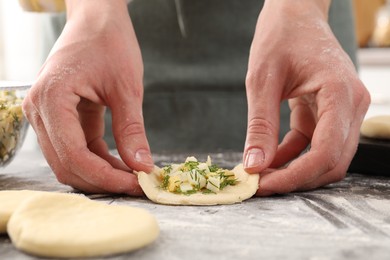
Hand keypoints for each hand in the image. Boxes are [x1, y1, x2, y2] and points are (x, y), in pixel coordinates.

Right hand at [22, 0, 152, 194]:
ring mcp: (47, 115)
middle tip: (137, 185)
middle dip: (103, 180)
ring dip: (101, 172)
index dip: (107, 177)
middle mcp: (40, 111)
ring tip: (134, 175)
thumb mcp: (126, 87)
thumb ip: (131, 129)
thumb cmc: (109, 41)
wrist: (97, 18)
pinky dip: (99, 159)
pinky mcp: (60, 117)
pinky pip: (77, 147)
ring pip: (70, 160)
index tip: (137, 185)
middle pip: (67, 164)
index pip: (74, 155)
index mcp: (51, 100)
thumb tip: (141, 165)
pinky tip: (123, 163)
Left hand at [243, 0, 369, 195]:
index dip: (295, 175)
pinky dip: (292, 154)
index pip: (326, 151)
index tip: (263, 185)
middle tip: (260, 185)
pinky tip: (268, 156)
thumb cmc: (280, 36)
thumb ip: (260, 125)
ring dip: (294, 169)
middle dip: (296, 178)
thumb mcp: (262, 81)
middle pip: (332, 161)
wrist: (294, 13)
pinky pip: (314, 143)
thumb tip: (254, 165)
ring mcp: (343, 109)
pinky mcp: (328, 111)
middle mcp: (351, 105)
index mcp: (341, 93)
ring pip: (325, 157)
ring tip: (261, 172)